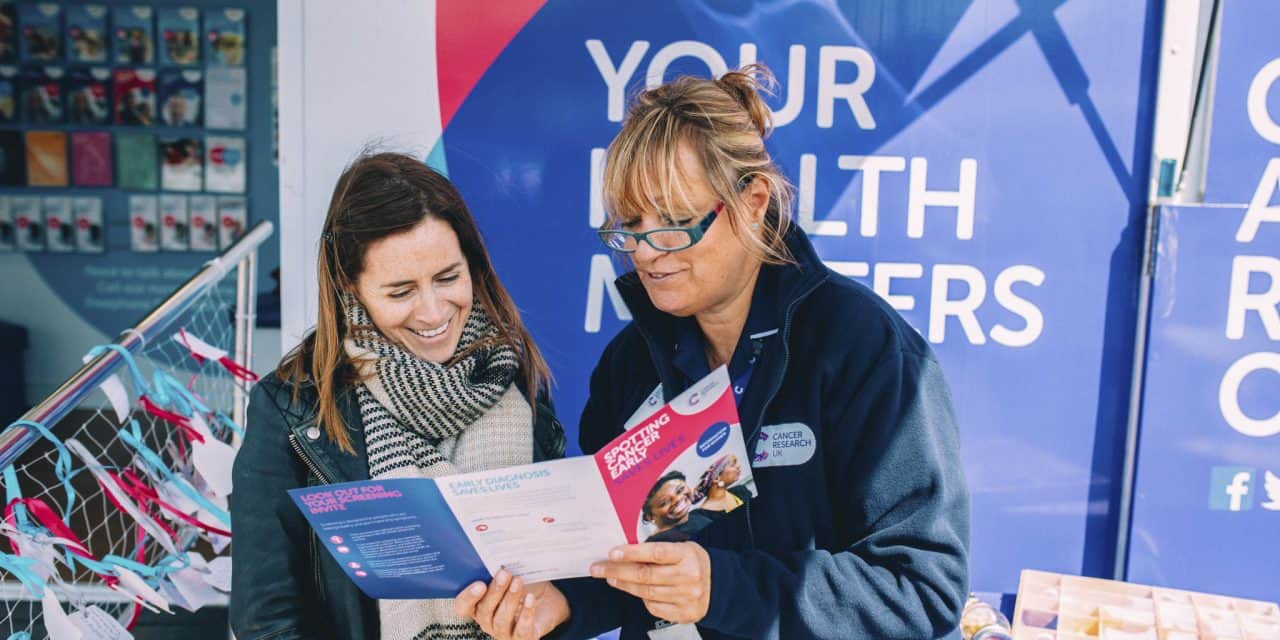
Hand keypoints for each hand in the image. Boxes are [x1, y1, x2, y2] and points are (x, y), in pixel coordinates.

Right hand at [454, 569, 569, 638]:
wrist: (549, 602)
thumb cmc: (525, 587)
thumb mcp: (512, 576)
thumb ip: (501, 570)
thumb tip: (499, 553)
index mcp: (479, 606)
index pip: (463, 606)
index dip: (468, 597)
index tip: (480, 583)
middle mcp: (488, 621)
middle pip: (484, 610)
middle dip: (495, 591)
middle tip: (504, 574)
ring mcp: (504, 632)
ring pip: (501, 620)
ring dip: (510, 599)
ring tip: (518, 582)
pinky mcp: (522, 637)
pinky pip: (522, 629)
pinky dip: (526, 613)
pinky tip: (530, 599)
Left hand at [590, 542, 710, 623]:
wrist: (720, 586)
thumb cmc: (692, 562)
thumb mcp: (682, 548)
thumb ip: (659, 549)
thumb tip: (625, 550)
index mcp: (688, 555)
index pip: (657, 553)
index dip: (633, 553)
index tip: (612, 553)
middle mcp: (688, 577)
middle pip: (646, 575)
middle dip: (617, 571)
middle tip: (597, 568)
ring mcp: (687, 597)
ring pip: (646, 592)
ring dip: (624, 585)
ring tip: (610, 577)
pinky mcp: (684, 614)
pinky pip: (654, 607)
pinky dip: (641, 599)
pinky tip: (633, 590)